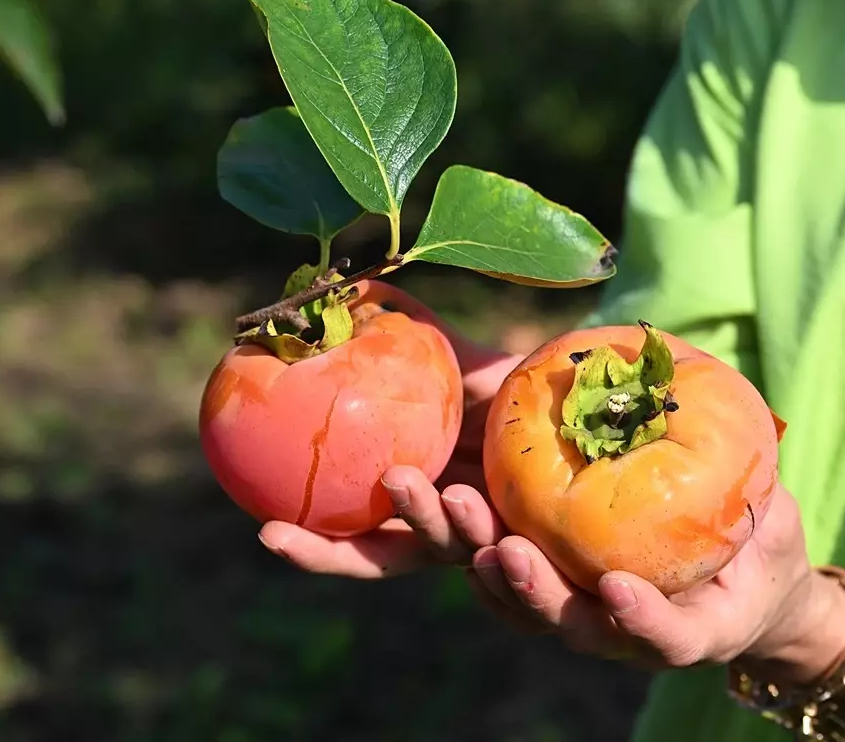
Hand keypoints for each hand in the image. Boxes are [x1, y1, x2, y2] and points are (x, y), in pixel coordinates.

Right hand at [258, 295, 523, 577]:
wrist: (581, 397)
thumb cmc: (512, 383)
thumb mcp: (452, 359)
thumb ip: (402, 331)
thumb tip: (344, 286)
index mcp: (414, 497)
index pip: (350, 533)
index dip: (308, 542)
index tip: (263, 529)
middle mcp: (443, 525)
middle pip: (374, 558)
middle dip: (325, 557)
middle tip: (276, 538)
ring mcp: (486, 535)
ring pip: (439, 545)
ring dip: (419, 518)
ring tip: (403, 478)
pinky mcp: (533, 537)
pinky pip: (502, 545)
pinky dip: (480, 531)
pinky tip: (469, 502)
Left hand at [467, 484, 844, 683]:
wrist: (738, 576)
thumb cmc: (760, 545)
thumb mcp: (772, 522)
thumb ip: (752, 498)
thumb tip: (739, 429)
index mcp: (691, 631)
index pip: (666, 638)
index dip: (642, 620)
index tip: (619, 588)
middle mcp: (626, 633)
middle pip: (572, 625)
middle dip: (535, 590)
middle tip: (508, 551)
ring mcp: (583, 611)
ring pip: (523, 604)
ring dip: (483, 560)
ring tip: (454, 509)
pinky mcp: (552, 578)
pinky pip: (503, 574)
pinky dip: (467, 543)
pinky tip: (442, 501)